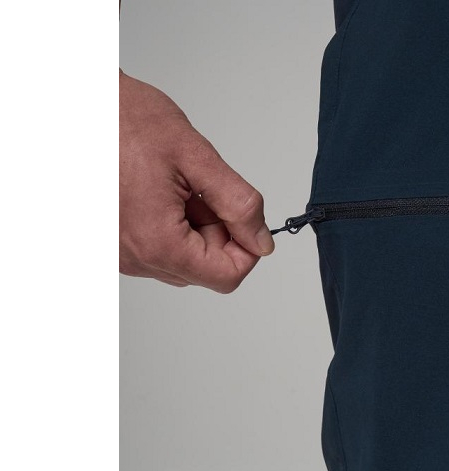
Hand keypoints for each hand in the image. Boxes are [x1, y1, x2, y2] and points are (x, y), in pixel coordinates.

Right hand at [119, 71, 273, 291]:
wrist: (78, 106)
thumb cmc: (124, 120)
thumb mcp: (196, 158)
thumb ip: (238, 204)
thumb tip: (262, 240)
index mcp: (157, 243)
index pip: (226, 277)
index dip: (247, 249)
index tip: (245, 217)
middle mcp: (136, 259)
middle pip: (206, 269)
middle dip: (219, 232)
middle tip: (202, 189)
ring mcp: (122, 255)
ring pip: (185, 260)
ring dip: (195, 227)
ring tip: (176, 186)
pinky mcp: (116, 246)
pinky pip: (161, 249)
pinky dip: (173, 225)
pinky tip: (161, 192)